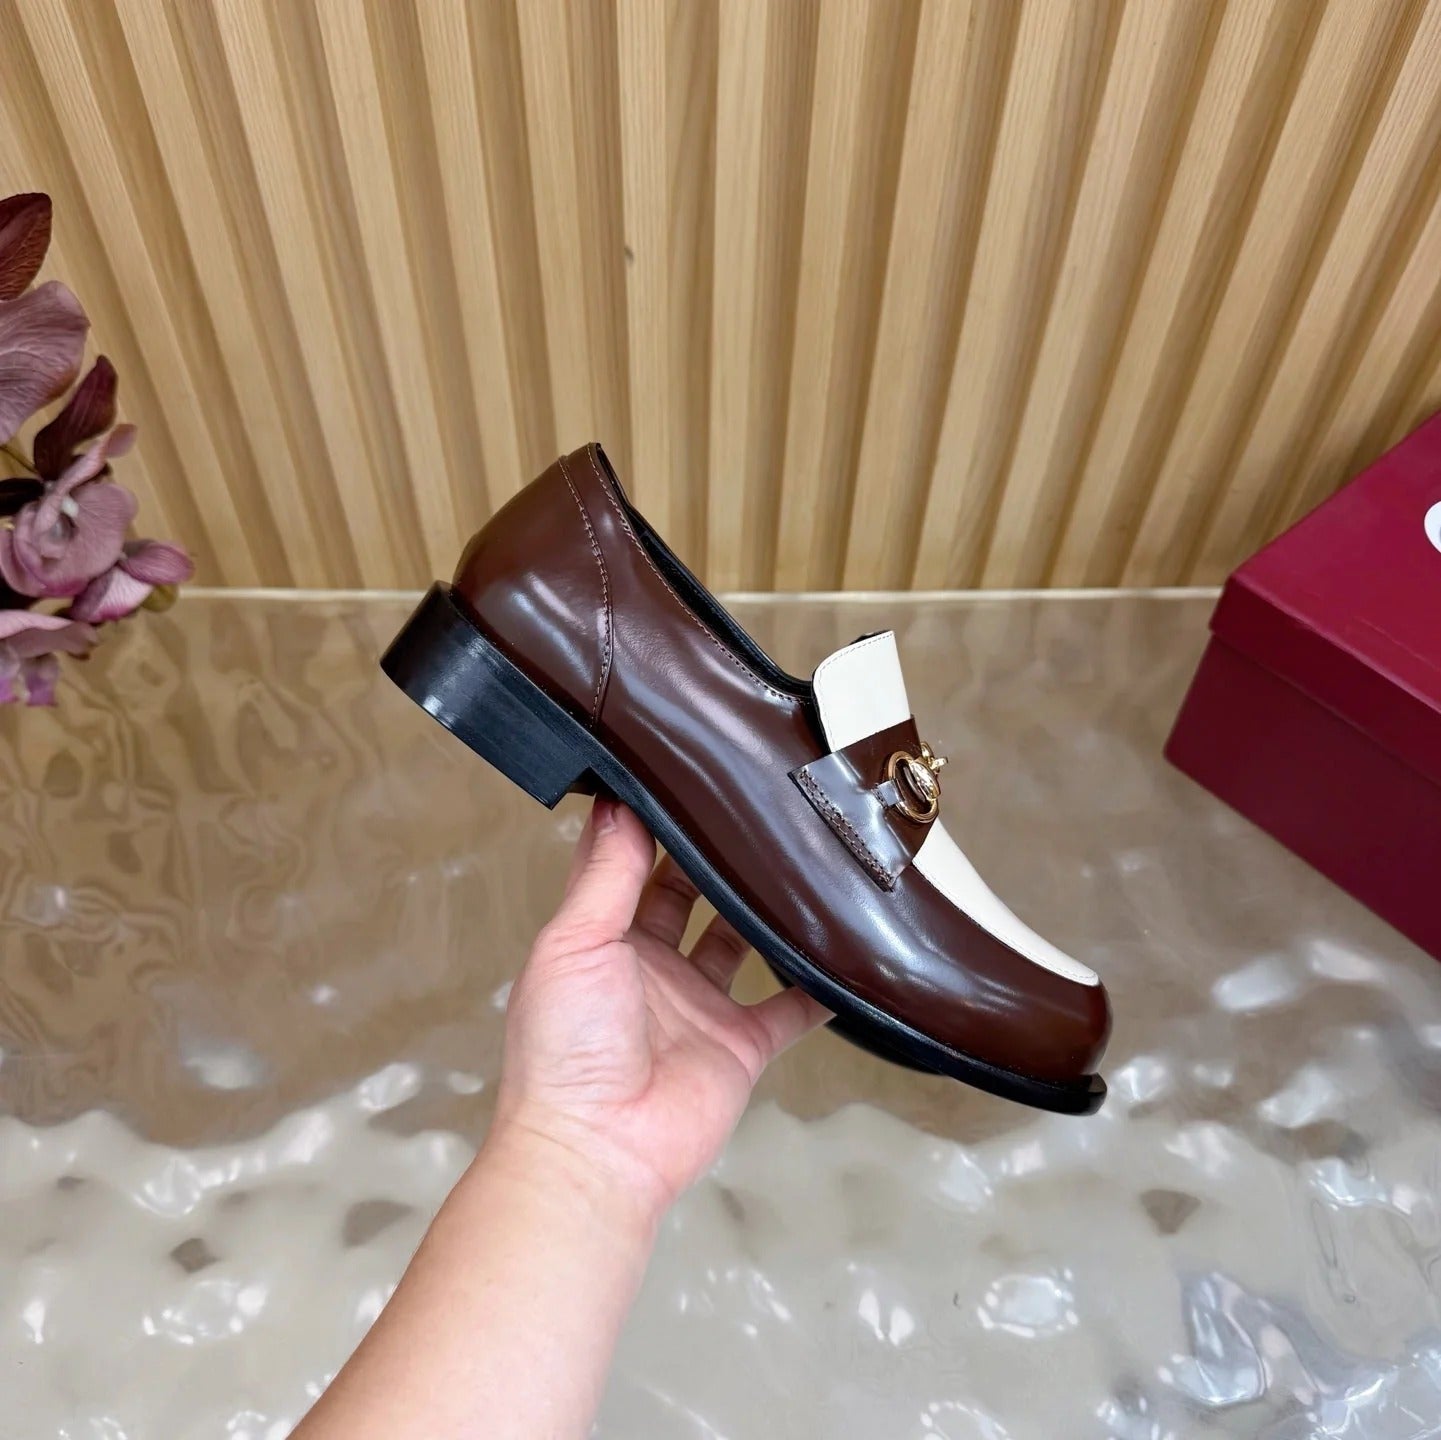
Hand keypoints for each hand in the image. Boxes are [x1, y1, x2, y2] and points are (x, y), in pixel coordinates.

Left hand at [492, 796, 830, 1225]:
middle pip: (688, 896)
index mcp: (602, 940)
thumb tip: (616, 803)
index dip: (648, 825)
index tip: (680, 775)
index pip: (627, 867)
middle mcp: (650, 968)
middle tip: (751, 807)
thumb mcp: (576, 943)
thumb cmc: (565, 1049)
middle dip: (712, 858)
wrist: (598, 1149)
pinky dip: (815, 986)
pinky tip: (841, 950)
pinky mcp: (740, 1046)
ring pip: (740, 942)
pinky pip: (788, 1010)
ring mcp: (698, 1007)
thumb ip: (606, 875)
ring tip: (798, 859)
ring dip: (763, 910)